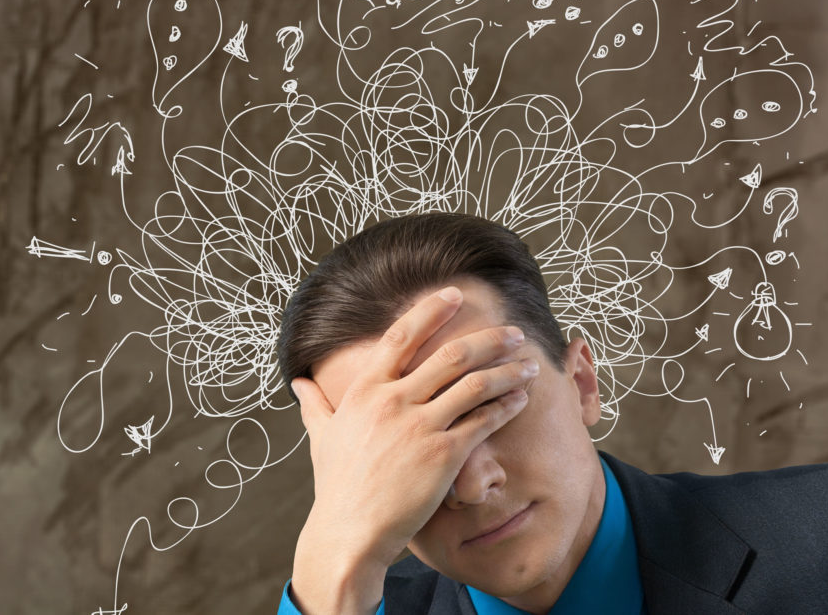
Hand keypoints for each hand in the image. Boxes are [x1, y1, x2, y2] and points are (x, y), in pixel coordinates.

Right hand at [289, 285, 536, 613]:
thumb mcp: (322, 437)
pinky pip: (483, 421)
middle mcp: (393, 401)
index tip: (453, 295)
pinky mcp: (443, 455)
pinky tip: (520, 400)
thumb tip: (298, 381)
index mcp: (365, 390)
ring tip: (529, 364)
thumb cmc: (337, 486)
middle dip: (489, 339)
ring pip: (475, 384)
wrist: (349, 533)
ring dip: (508, 370)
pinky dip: (506, 406)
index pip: (402, 336)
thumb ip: (315, 403)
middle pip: (451, 355)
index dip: (430, 310)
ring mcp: (419, 426)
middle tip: (513, 332)